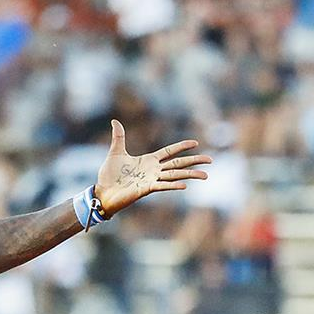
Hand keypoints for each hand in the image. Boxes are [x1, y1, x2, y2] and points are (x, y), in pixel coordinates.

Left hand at [93, 120, 210, 215]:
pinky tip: (184, 185)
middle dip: (194, 161)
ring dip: (190, 175)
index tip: (195, 143)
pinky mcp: (146, 189)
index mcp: (149, 161)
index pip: (170, 152)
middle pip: (178, 164)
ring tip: (205, 175)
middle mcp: (153, 170)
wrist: (103, 192)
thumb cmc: (109, 175)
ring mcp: (151, 180)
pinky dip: (173, 185)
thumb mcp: (115, 152)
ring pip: (175, 176)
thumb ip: (119, 137)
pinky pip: (162, 186)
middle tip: (210, 160)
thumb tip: (115, 121)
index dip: (182, 147)